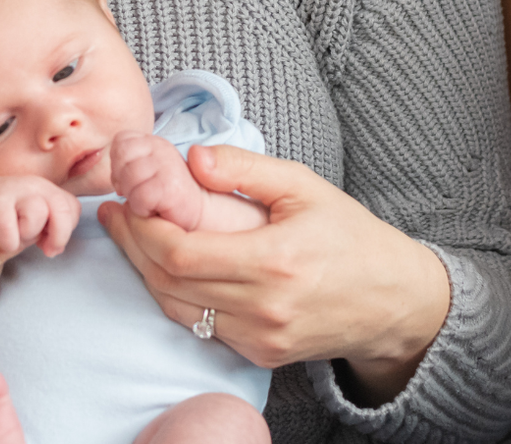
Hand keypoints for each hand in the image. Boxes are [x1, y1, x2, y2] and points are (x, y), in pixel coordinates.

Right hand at [0, 173, 79, 256]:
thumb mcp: (23, 227)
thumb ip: (42, 232)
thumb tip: (55, 247)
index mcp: (42, 193)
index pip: (72, 208)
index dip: (64, 230)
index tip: (47, 246)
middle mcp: (31, 186)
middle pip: (64, 206)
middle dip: (58, 233)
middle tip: (43, 249)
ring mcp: (10, 190)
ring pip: (40, 210)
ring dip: (30, 232)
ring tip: (14, 241)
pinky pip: (8, 220)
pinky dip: (7, 239)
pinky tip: (0, 243)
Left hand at [99, 144, 449, 403]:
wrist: (393, 301)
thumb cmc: (351, 237)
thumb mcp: (305, 186)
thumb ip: (247, 168)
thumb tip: (194, 158)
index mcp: (274, 261)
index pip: (182, 253)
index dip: (142, 228)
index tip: (124, 200)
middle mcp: (263, 307)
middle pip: (170, 282)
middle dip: (133, 246)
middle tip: (116, 213)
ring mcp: (260, 337)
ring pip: (178, 309)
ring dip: (146, 272)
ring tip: (132, 235)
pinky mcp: (260, 353)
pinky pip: (201, 326)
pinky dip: (175, 296)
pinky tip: (166, 266)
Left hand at [112, 132, 205, 231]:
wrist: (199, 218)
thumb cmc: (166, 201)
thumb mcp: (144, 177)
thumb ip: (124, 173)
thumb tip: (106, 196)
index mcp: (153, 142)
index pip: (120, 141)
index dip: (119, 164)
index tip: (130, 182)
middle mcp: (162, 147)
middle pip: (121, 156)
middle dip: (122, 180)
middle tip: (139, 194)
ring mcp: (169, 165)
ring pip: (128, 176)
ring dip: (133, 197)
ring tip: (149, 203)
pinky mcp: (172, 187)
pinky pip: (139, 197)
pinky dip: (142, 209)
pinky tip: (156, 210)